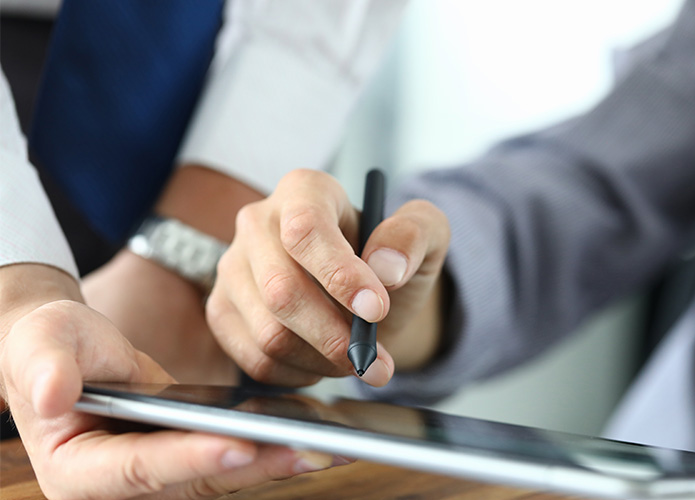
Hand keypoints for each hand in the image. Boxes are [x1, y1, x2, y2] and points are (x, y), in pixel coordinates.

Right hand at [0, 264, 346, 498]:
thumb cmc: (49, 345)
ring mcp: (159, 476)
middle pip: (196, 481)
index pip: (141, 469)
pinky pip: (232, 456)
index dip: (190, 457)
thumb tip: (51, 395)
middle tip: (313, 450)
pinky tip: (310, 428)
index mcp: (78, 470)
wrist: (68, 352)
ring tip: (328, 444)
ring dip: (274, 460)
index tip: (239, 442)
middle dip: (256, 465)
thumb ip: (46, 368)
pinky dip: (269, 444)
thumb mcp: (41, 344)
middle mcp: (122, 486)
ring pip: (223, 474)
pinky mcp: (186, 458)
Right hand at [205, 169, 449, 387]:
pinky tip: (322, 363)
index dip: (339, 274)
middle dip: (335, 335)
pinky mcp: (222, 310)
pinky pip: (254, 360)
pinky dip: (298, 375)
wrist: (366, 297)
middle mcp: (258, 222)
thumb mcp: (425, 235)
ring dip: (322, 361)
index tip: (376, 310)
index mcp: (305, 191)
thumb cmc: (391, 262)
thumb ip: (414, 236)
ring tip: (355, 360)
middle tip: (375, 359)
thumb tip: (387, 267)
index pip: (306, 230)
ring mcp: (232, 267)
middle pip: (281, 290)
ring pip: (268, 333)